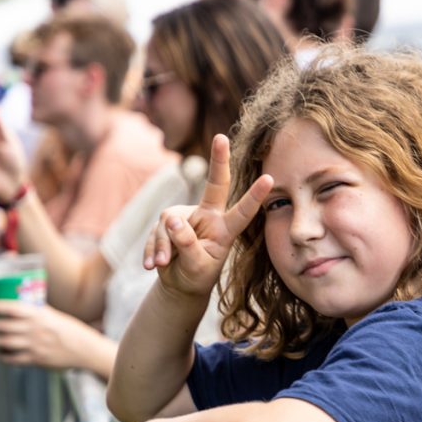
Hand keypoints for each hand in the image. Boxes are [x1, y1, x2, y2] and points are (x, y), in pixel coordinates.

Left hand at [0, 300, 88, 367]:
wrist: (84, 349)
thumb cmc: (70, 330)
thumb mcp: (54, 316)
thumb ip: (38, 312)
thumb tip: (21, 306)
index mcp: (39, 315)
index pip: (11, 308)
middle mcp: (35, 329)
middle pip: (3, 326)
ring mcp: (35, 345)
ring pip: (4, 342)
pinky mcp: (36, 359)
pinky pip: (13, 359)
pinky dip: (2, 356)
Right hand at [142, 135, 272, 296]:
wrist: (179, 283)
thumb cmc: (196, 276)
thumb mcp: (196, 267)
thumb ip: (187, 245)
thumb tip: (173, 221)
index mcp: (224, 230)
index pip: (242, 212)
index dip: (254, 196)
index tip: (270, 178)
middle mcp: (207, 216)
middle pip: (215, 185)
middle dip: (218, 160)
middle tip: (221, 138)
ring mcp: (186, 216)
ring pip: (170, 223)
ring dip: (163, 246)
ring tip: (163, 264)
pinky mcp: (166, 221)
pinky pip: (155, 231)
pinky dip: (151, 250)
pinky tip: (152, 265)